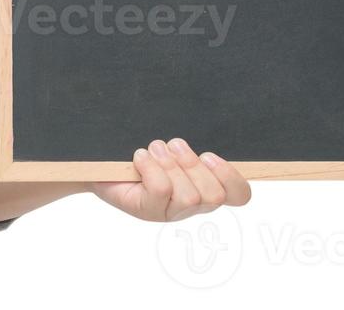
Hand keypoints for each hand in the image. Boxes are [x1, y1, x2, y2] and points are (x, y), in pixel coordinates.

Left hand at [88, 138, 251, 221]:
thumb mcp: (175, 146)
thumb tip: (210, 131)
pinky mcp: (148, 211)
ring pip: (188, 194)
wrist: (104, 161)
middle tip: (174, 146)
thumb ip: (194, 144)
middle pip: (213, 194)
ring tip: (154, 150)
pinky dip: (150, 167)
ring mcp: (170, 212)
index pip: (240, 195)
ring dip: (169, 163)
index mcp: (207, 187)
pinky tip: (139, 158)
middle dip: (192, 164)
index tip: (208, 155)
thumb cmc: (147, 151)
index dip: (231, 176)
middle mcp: (192, 205)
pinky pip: (161, 189)